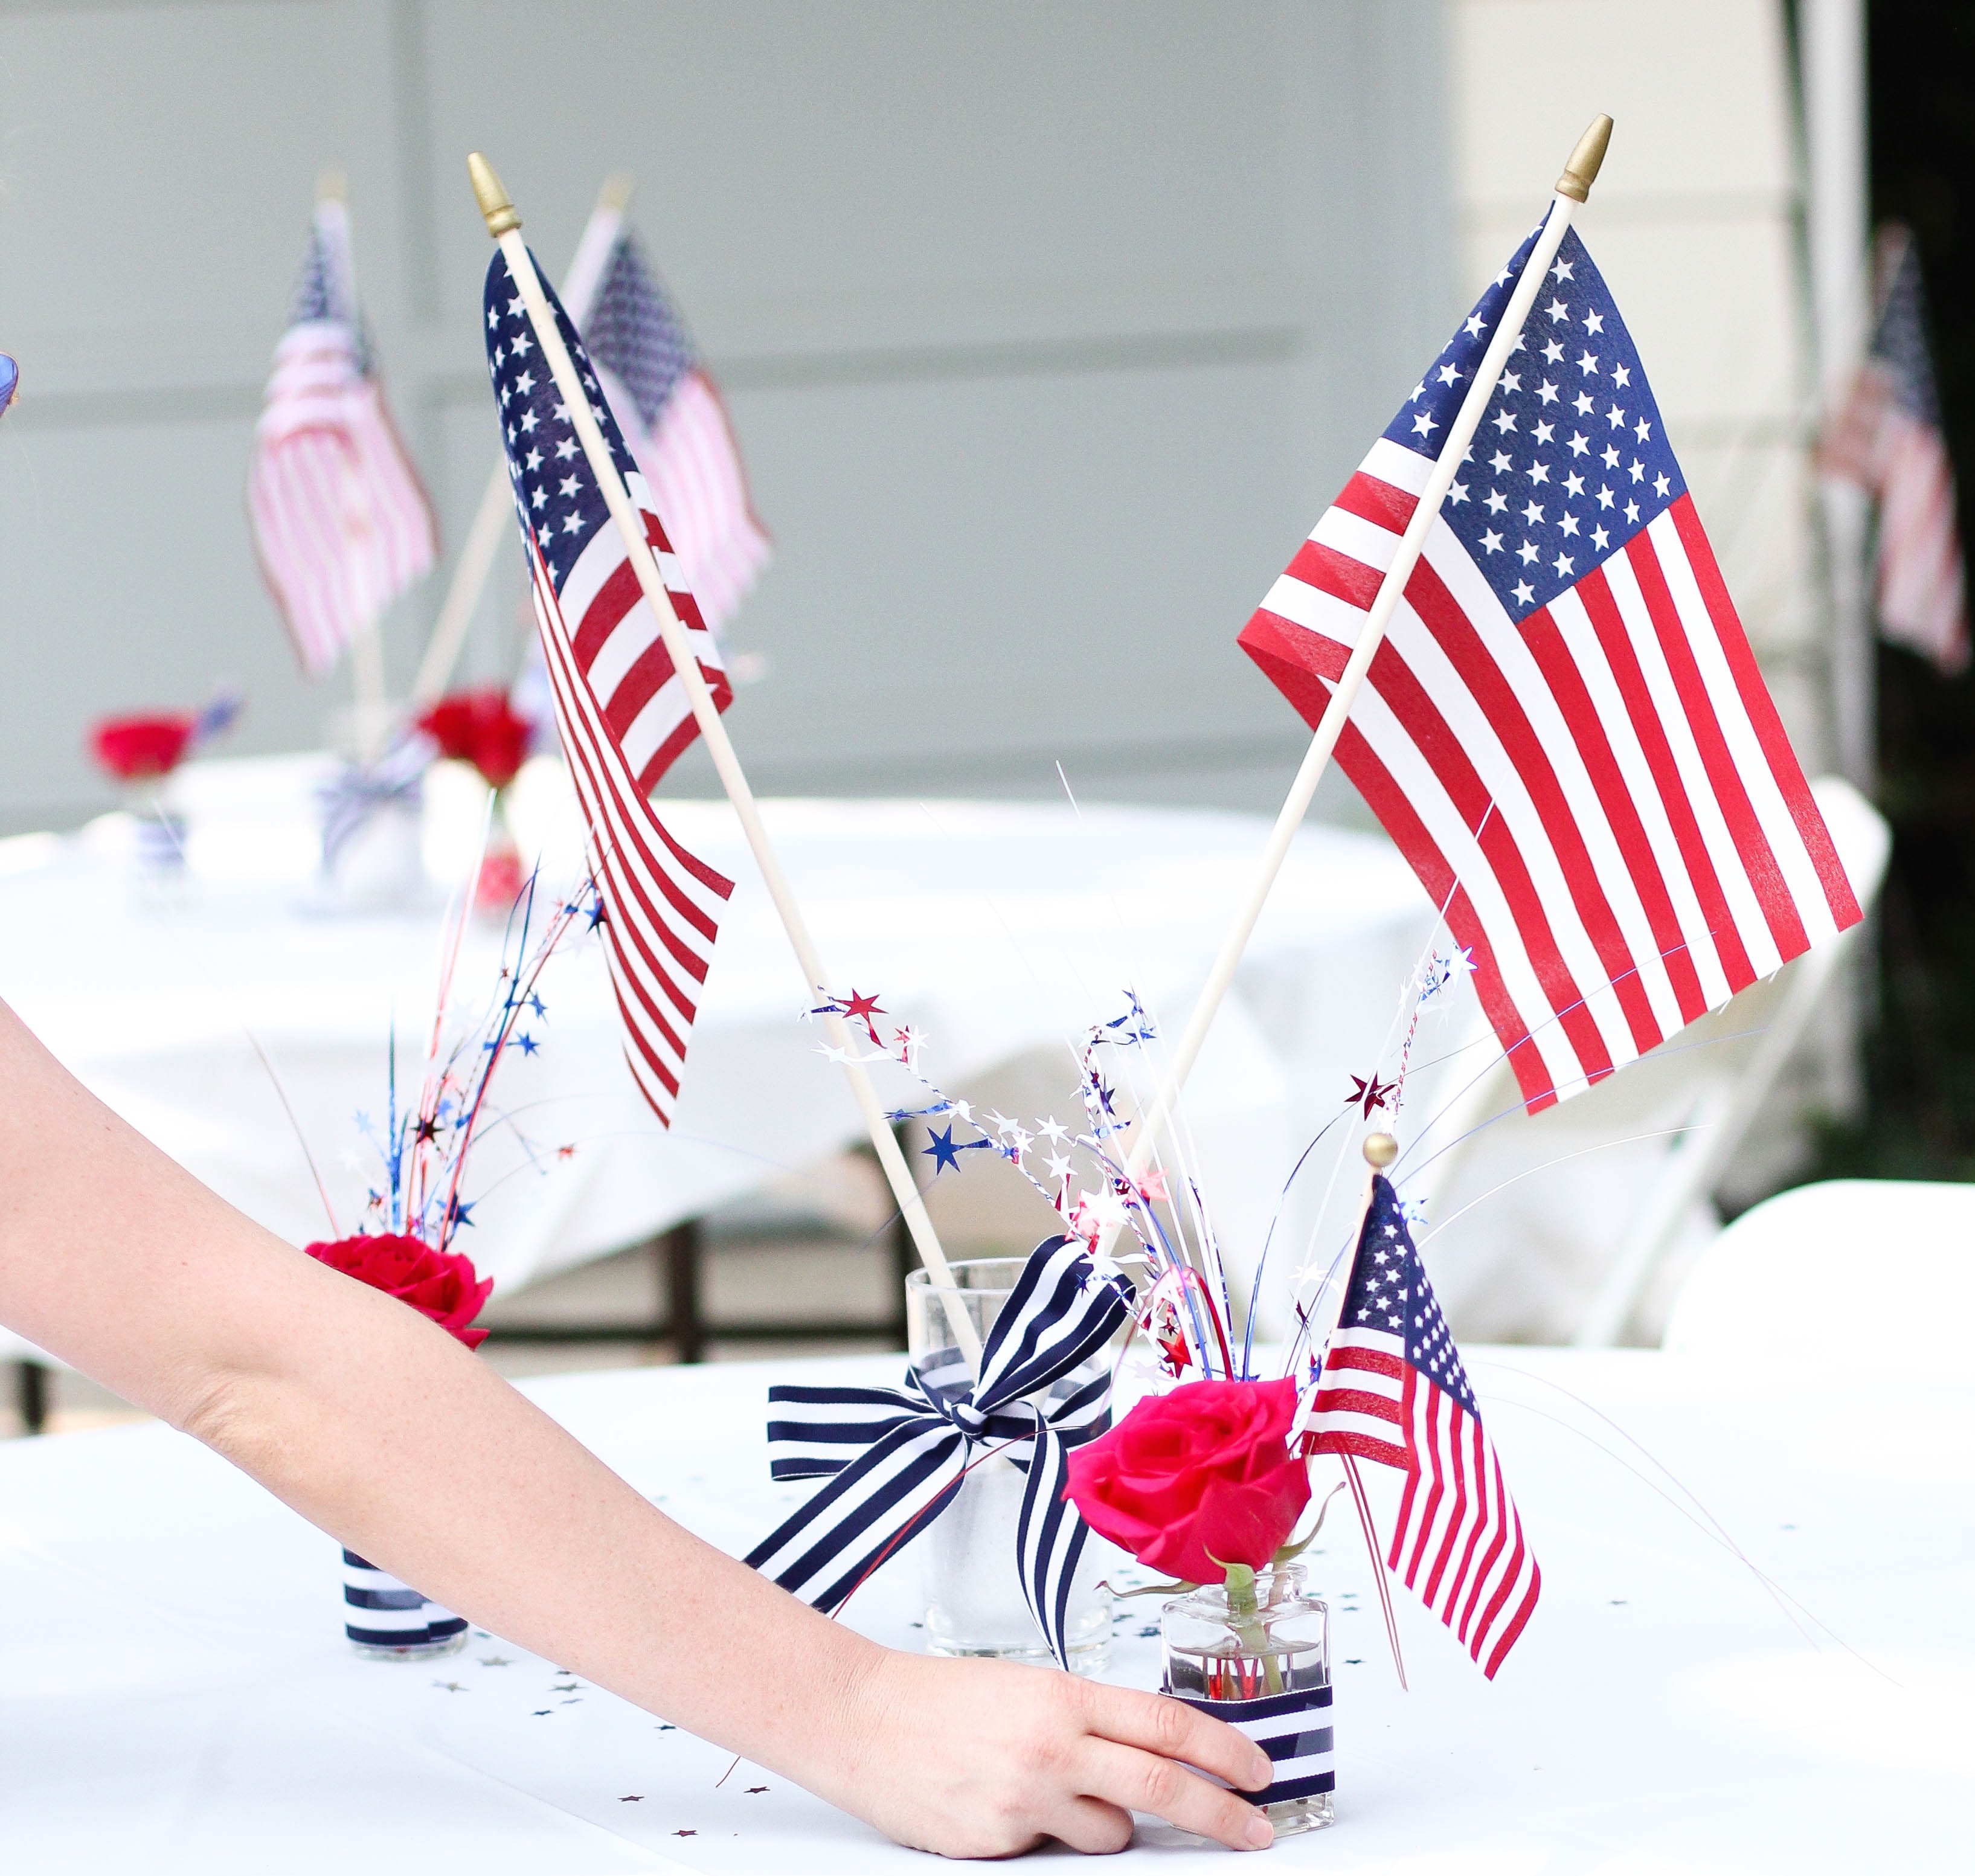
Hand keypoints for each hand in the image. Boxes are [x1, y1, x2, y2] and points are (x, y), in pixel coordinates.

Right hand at [820, 1650, 1275, 1856]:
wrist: (861, 1719)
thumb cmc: (939, 1697)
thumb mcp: (1027, 1688)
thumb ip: (1087, 1722)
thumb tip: (1147, 1756)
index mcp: (1062, 1697)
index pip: (1165, 1724)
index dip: (1222, 1750)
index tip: (1257, 1770)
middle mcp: (1051, 1748)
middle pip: (1162, 1788)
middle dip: (1221, 1815)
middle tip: (1257, 1829)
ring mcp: (1025, 1802)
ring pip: (1112, 1835)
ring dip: (1109, 1826)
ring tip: (1059, 1796)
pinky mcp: (997, 1845)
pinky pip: (1050, 1851)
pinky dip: (1044, 1834)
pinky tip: (1002, 1803)